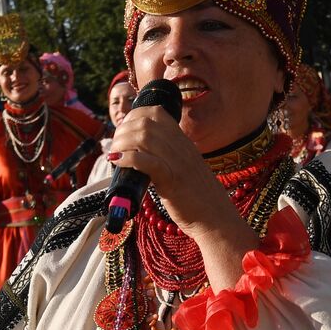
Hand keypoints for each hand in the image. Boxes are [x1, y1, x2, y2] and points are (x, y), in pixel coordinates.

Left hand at [108, 105, 245, 240]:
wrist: (216, 217)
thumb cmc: (196, 197)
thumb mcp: (184, 167)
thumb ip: (167, 156)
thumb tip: (141, 153)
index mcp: (183, 141)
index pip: (156, 112)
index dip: (133, 116)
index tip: (123, 131)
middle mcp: (181, 148)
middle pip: (145, 123)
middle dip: (122, 131)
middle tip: (114, 146)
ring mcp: (177, 163)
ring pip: (144, 138)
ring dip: (122, 143)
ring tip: (114, 154)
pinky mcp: (172, 181)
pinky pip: (148, 161)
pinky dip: (129, 158)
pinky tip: (118, 162)